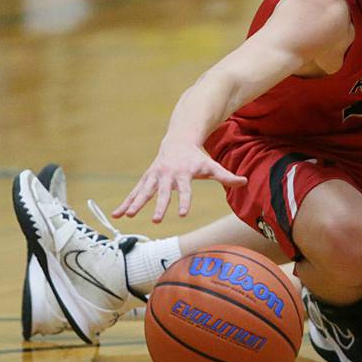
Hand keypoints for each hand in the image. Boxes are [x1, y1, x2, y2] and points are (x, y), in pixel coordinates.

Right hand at [112, 144, 246, 222]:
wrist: (178, 140)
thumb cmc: (197, 158)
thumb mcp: (211, 166)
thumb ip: (226, 176)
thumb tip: (245, 182)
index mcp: (183, 173)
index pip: (185, 190)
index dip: (184, 201)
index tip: (183, 214)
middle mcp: (167, 174)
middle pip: (163, 192)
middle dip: (160, 206)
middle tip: (157, 221)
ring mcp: (155, 176)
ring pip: (144, 191)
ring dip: (135, 203)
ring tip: (127, 217)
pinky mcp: (146, 178)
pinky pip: (134, 192)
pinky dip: (125, 202)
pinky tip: (116, 214)